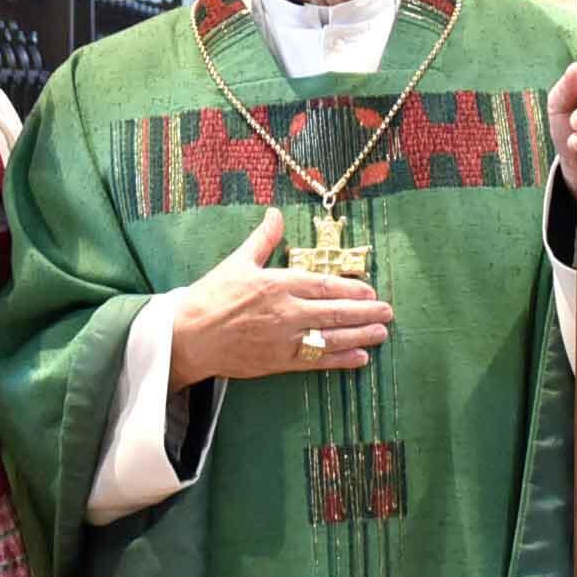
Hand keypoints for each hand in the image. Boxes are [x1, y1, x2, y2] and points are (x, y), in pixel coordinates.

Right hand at [168, 211, 394, 386]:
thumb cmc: (210, 297)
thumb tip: (276, 214)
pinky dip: (341, 359)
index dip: (350, 288)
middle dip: (365, 312)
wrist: (188, 336)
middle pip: (334, 311)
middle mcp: (286, 311)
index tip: (370, 290)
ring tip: (381, 333)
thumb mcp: (237, 261)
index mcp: (277, 283)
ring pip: (331, 337)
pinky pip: (317, 361)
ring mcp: (284, 339)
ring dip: (360, 335)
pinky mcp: (279, 362)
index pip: (323, 284)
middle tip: (387, 312)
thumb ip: (263, 240)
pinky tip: (360, 357)